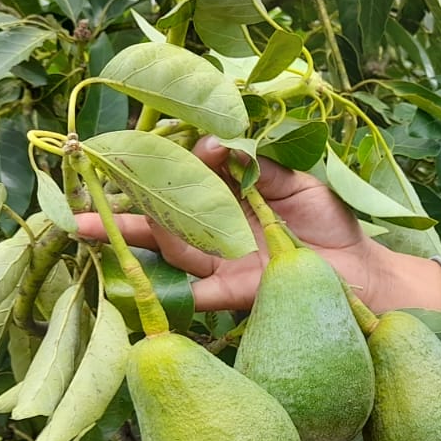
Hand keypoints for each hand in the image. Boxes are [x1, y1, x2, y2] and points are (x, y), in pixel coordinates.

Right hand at [74, 138, 440, 313]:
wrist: (365, 273)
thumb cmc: (331, 221)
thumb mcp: (295, 180)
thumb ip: (252, 163)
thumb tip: (207, 145)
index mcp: (226, 193)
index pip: (177, 175)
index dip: (145, 166)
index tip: (111, 152)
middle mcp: (216, 227)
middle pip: (158, 216)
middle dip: (117, 210)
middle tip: (75, 205)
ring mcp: (221, 261)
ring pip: (167, 250)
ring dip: (131, 242)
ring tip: (90, 231)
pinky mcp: (236, 293)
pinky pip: (193, 294)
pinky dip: (165, 294)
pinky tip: (130, 288)